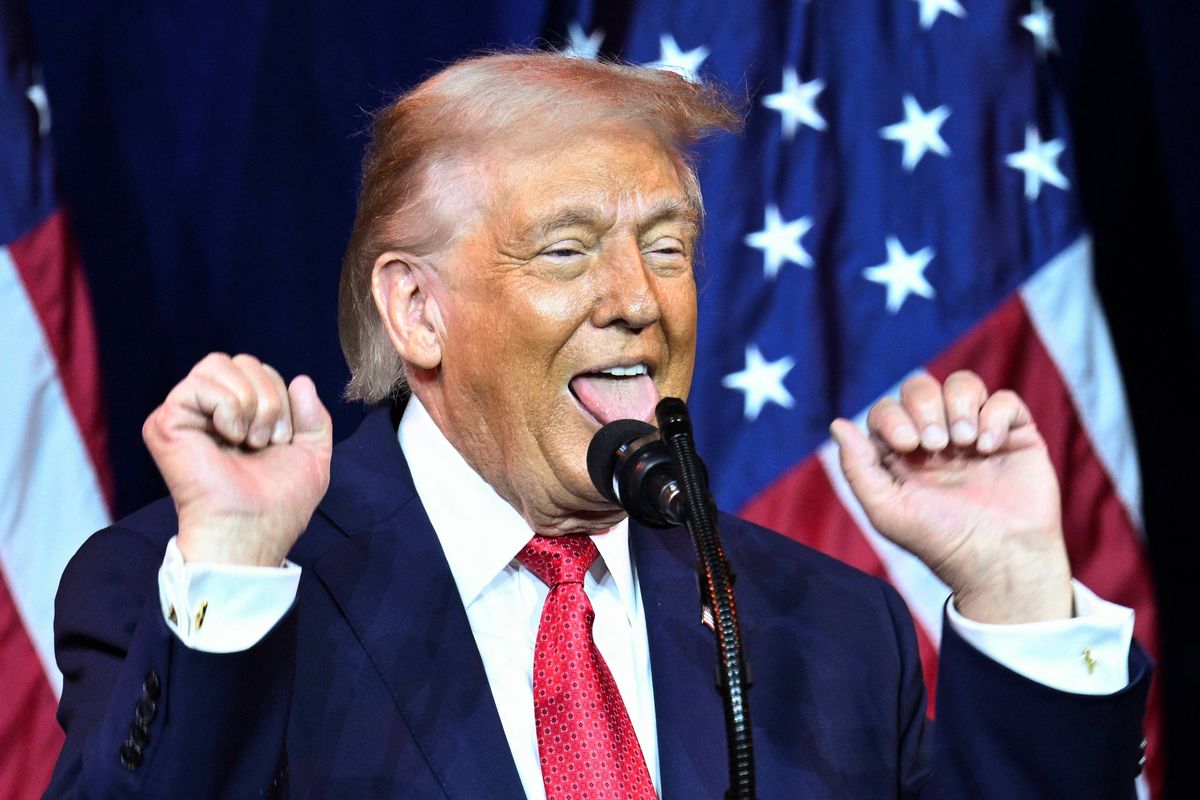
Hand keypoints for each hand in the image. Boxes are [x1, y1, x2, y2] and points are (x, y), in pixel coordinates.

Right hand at [142, 353, 332, 565]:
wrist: (254, 527)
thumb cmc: (279, 501)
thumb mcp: (313, 453)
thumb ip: (314, 416)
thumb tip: (301, 380)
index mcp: (239, 415)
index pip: (260, 370)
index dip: (282, 397)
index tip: (282, 440)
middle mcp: (210, 411)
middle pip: (242, 361)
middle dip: (269, 397)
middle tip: (266, 440)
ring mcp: (186, 414)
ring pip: (219, 363)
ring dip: (250, 401)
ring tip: (249, 440)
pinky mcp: (165, 422)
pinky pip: (198, 383)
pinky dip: (227, 407)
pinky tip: (229, 437)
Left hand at [829, 371, 1071, 623]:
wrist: (999, 560)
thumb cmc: (939, 540)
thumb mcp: (887, 509)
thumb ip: (858, 467)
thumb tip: (837, 423)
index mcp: (903, 452)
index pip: (887, 409)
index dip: (893, 417)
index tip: (907, 445)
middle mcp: (938, 436)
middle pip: (920, 388)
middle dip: (925, 407)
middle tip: (937, 445)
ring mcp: (976, 433)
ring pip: (962, 384)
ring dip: (959, 404)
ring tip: (965, 442)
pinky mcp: (1014, 435)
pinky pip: (1004, 400)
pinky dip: (994, 415)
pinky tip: (989, 446)